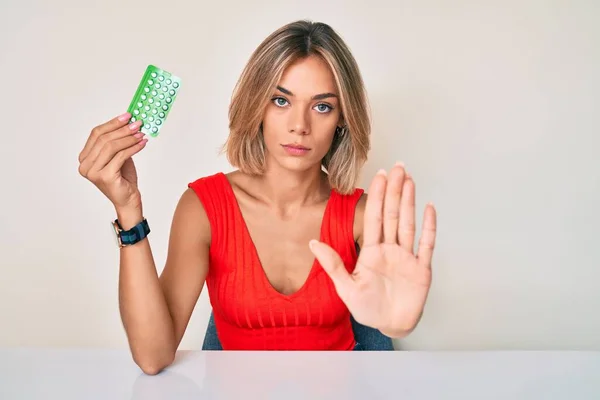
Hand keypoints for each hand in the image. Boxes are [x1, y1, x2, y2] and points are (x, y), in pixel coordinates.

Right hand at [78, 112, 147, 211]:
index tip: (127, 116)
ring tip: (141, 133)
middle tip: (137, 124)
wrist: (127, 200)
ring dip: (129, 138)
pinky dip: (133, 148)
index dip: (112, 123)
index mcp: (84, 158)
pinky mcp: (105, 176)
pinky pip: (121, 156)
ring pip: (111, 146)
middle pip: (103, 139)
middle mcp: (85, 165)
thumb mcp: (118, 156)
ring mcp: (93, 172)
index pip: (96, 134)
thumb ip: (118, 142)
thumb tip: (128, 122)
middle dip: (122, 129)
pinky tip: (142, 143)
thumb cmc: (123, 178)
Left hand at [309, 162, 436, 337]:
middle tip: (397, 167)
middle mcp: (390, 249)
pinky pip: (426, 244)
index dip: (376, 197)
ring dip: (409, 202)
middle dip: (394, 191)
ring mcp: (407, 257)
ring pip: (408, 224)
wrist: (389, 325)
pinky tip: (429, 209)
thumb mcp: (346, 287)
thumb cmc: (368, 308)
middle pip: (393, 215)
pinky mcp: (422, 269)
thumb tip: (311, 243)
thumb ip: (332, 265)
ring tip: (409, 180)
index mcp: (372, 251)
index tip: (378, 176)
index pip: (374, 218)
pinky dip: (429, 227)